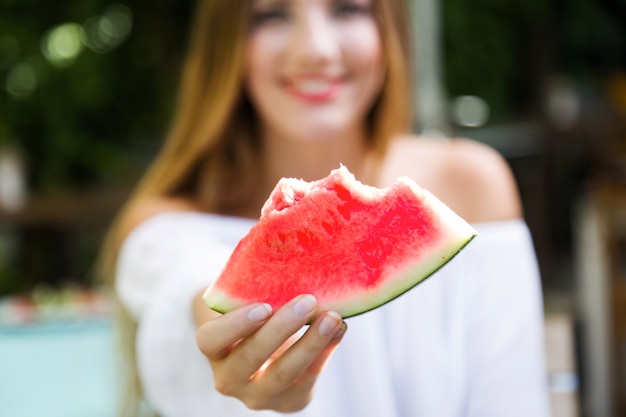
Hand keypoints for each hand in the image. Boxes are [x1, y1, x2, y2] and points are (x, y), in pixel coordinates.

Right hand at [195, 293, 346, 411]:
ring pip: (284, 373)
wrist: (268, 349)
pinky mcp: (289, 401)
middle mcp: (229, 378)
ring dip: (311, 343)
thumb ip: (257, 288)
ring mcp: (259, 395)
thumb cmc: (256, 315)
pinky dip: (326, 351)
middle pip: (250, 357)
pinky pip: (309, 379)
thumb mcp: (247, 302)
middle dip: (282, 329)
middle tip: (307, 301)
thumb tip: (293, 255)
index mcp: (213, 350)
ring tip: (332, 317)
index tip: (263, 306)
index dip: (235, 325)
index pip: (211, 340)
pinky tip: (339, 328)